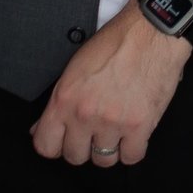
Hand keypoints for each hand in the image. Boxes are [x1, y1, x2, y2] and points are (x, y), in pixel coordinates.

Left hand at [30, 11, 192, 165]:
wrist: (152, 32)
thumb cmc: (115, 44)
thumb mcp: (75, 68)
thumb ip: (59, 103)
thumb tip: (41, 128)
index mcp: (65, 99)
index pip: (46, 146)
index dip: (55, 145)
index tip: (65, 139)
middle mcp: (85, 114)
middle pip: (75, 156)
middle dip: (84, 146)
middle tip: (94, 131)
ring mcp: (113, 123)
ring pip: (104, 160)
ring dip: (109, 148)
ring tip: (116, 130)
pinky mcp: (140, 126)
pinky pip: (131, 157)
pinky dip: (133, 149)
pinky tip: (134, 134)